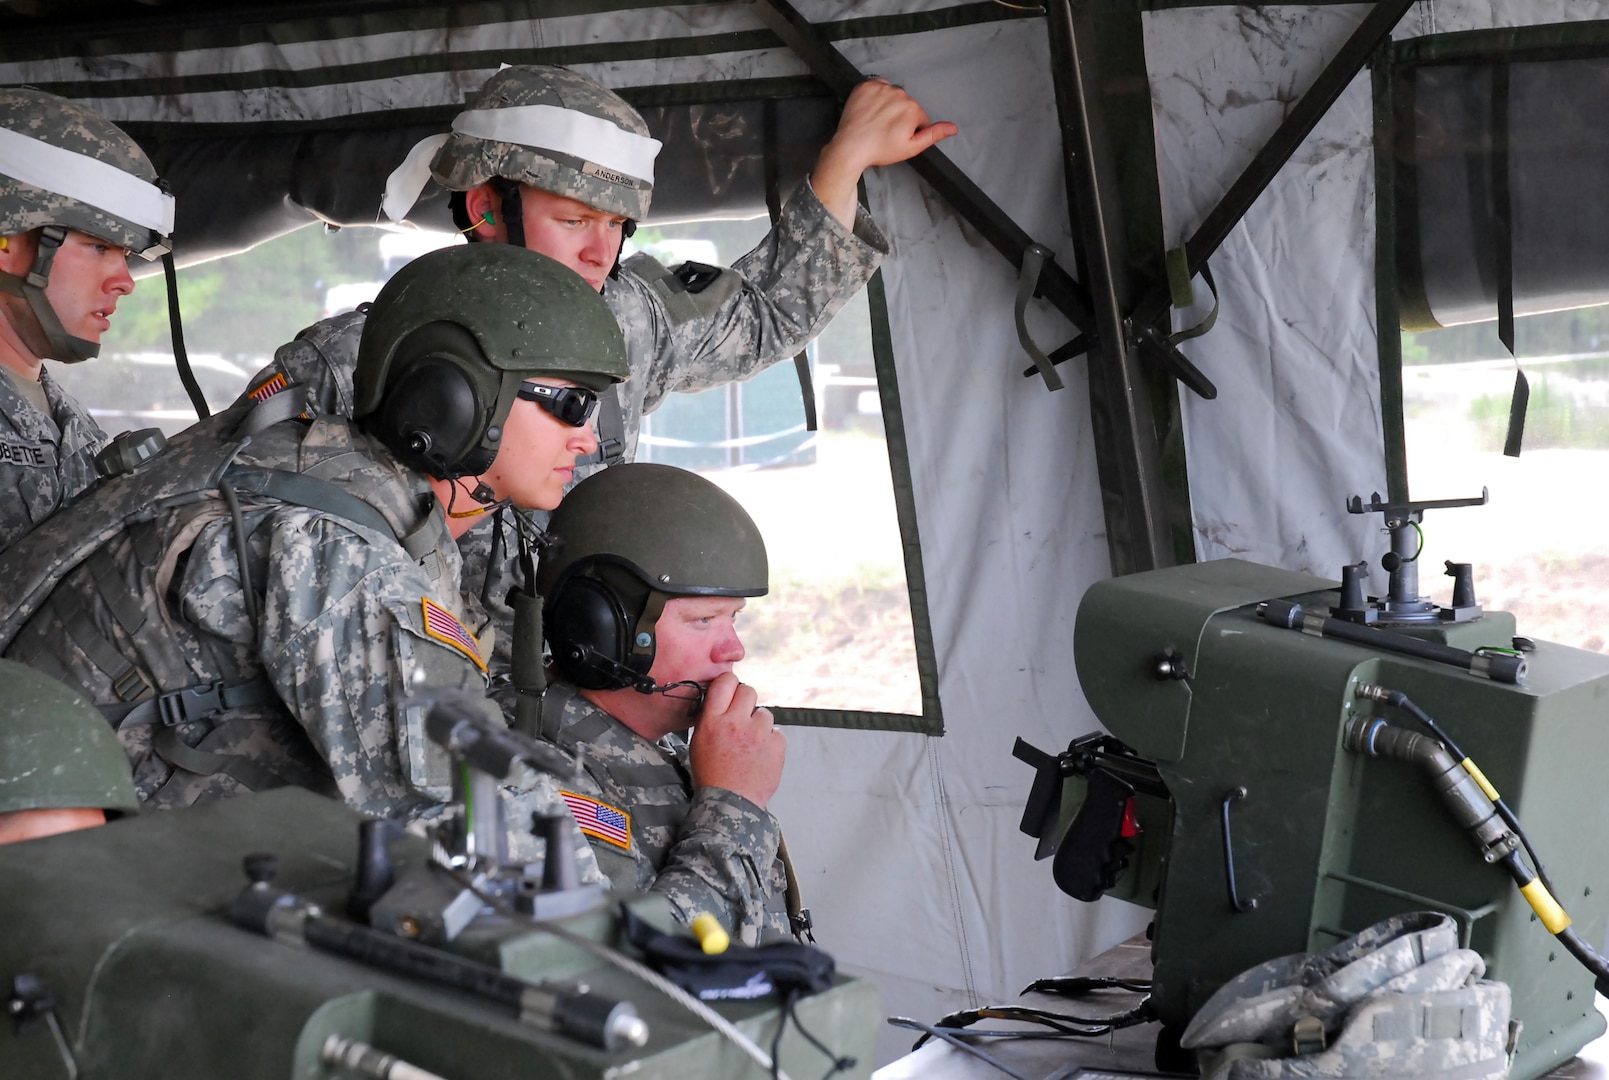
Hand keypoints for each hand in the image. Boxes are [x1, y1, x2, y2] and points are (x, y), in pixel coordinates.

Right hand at [687, 672, 785, 808]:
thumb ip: (710, 717)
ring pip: (764, 713)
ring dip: (758, 724)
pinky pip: (777, 732)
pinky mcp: (776, 745)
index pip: (726, 682)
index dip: (730, 684)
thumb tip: (720, 699)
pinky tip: (760, 755)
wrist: (730, 803)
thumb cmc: (712, 775)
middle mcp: (736, 722)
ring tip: (750, 744)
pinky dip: (771, 741)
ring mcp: (759, 733)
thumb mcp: (698, 742)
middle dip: (745, 701)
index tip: (731, 690)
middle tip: (742, 718)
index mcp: (713, 721)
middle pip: (748, 690)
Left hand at [811, 78, 959, 226]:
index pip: (919, 116)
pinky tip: (870, 110)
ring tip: (876, 121)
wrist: (851, 147)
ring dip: (887, 105)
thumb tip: (953, 127)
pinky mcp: (866, 85)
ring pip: (892, 95)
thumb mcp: (911, 147)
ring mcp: (881, 88)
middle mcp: (900, 93)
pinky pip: (877, 87)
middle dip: (899, 116)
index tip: (897, 137)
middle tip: (885, 130)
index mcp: (913, 108)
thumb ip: (933, 134)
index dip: (909, 129)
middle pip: (906, 104)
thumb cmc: (880, 149)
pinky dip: (875, 96)